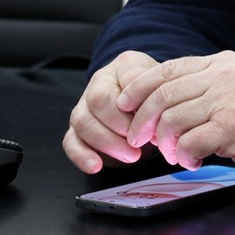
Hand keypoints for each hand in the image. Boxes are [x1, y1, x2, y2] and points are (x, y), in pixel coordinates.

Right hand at [64, 50, 162, 172]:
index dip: (134, 104)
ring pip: (82, 123)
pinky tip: (95, 166)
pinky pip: (70, 142)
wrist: (148, 98)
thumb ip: (159, 95)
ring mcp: (84, 107)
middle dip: (120, 126)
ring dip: (106, 143)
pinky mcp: (78, 129)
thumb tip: (154, 121)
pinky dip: (81, 155)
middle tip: (140, 141)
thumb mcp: (164, 83)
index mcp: (121, 68)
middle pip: (97, 102)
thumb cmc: (156, 91)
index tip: (150, 119)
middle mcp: (97, 84)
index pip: (123, 80)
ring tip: (131, 156)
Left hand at [111, 51, 234, 177]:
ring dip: (165, 143)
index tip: (123, 105)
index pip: (166, 70)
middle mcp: (223, 78)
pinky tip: (192, 161)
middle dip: (142, 121)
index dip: (137, 89)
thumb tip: (161, 103)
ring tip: (173, 154)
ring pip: (172, 120)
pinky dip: (184, 156)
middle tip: (139, 140)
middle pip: (162, 95)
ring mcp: (228, 101)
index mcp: (220, 64)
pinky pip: (191, 142)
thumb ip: (205, 87)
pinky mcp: (233, 127)